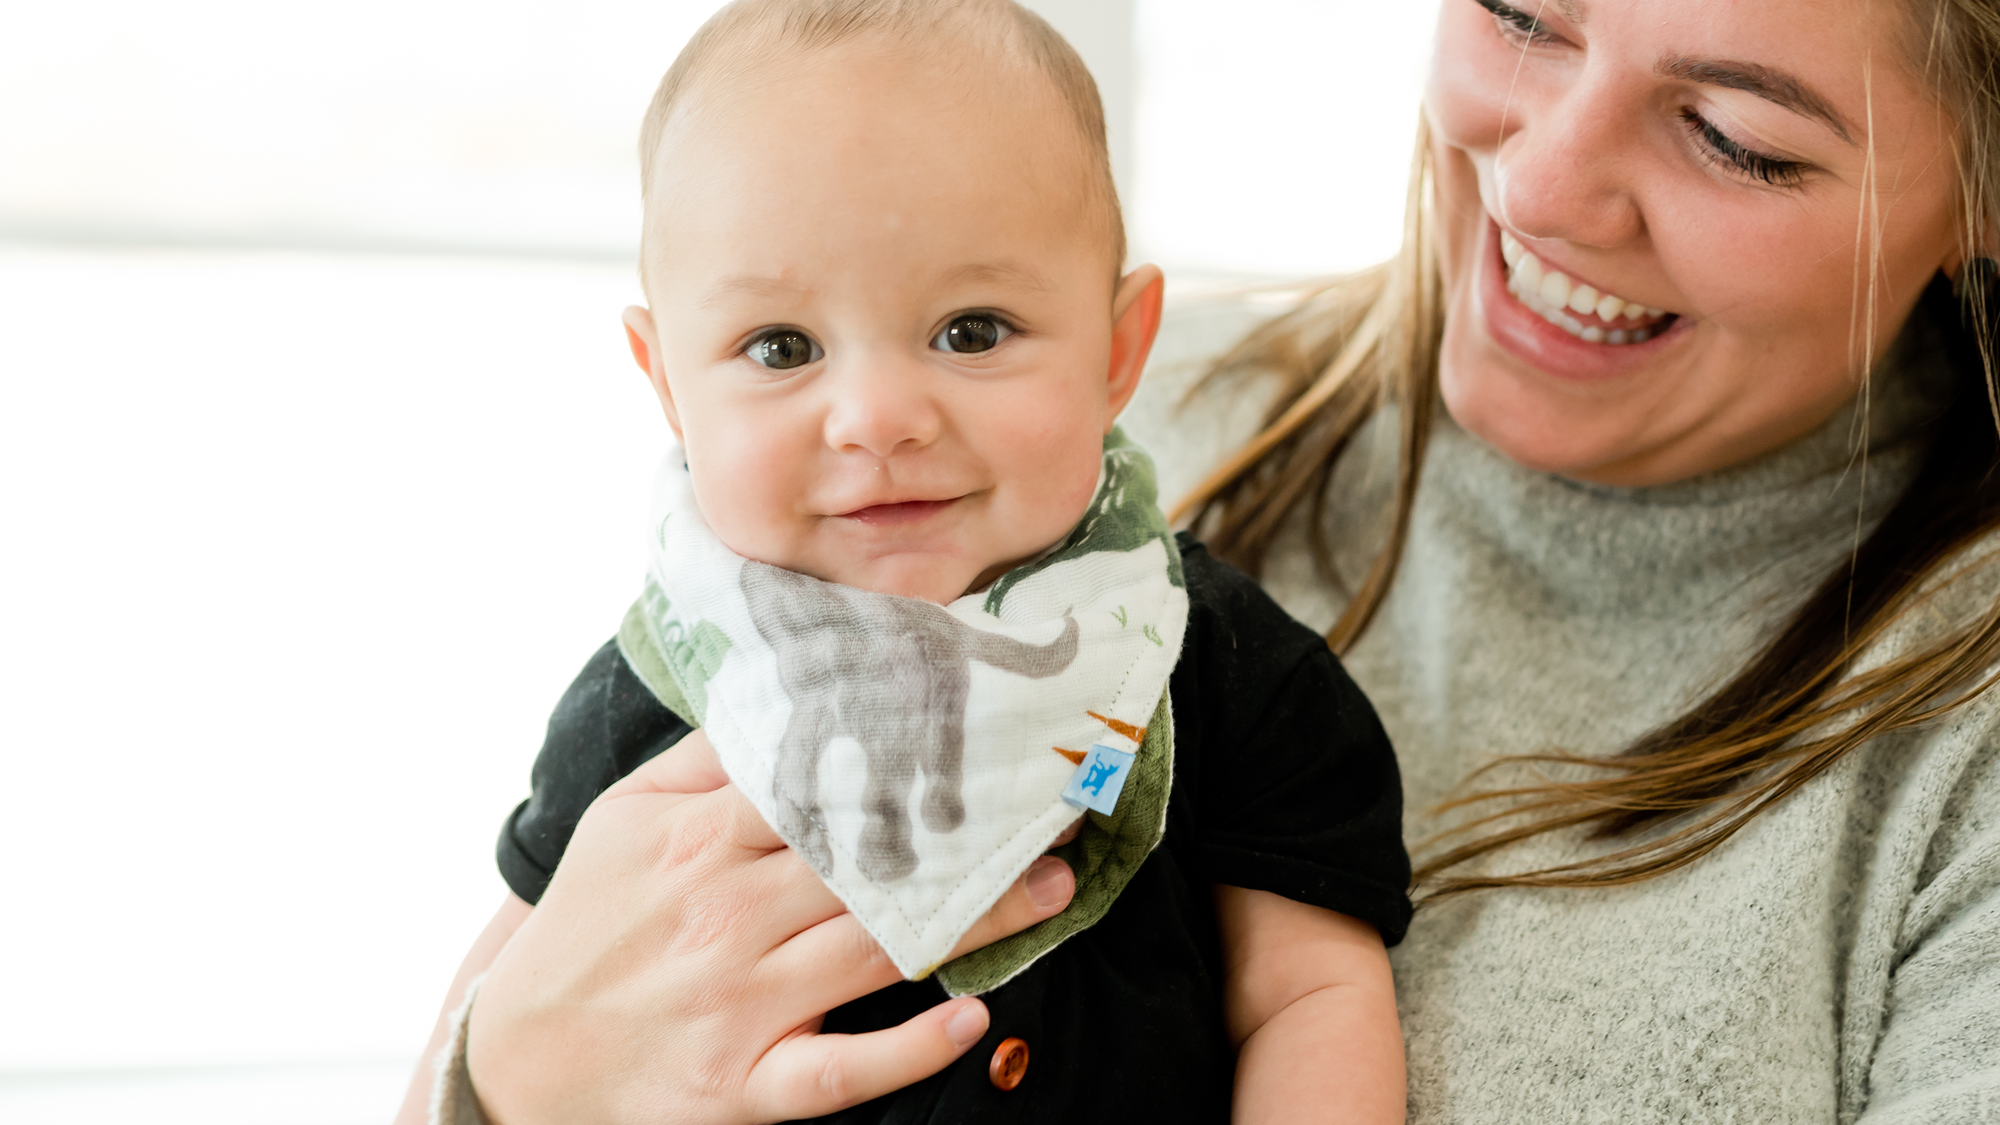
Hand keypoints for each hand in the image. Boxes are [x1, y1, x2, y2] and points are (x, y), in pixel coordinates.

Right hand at [465, 730, 1077, 1124]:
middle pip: (868, 862)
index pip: (821, 784)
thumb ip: (702, 760)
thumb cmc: (584, 931)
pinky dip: (907, 1047)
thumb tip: (780, 694)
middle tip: (1058, 806)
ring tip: (1053, 886)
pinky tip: (971, 1018)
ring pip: (875, 949)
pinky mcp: (743, 1087)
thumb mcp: (622, 822)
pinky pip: (840, 1069)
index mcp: (694, 840)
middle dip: (970, 833)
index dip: (910, 753)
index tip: (991, 733)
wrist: (514, 1062)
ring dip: (977, 921)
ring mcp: (737, 1005)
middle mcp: (722, 915)